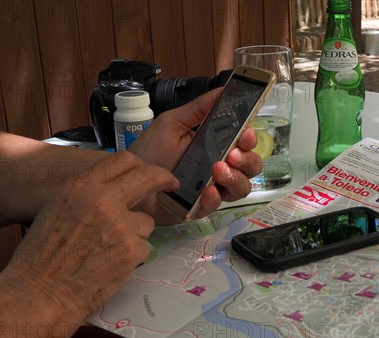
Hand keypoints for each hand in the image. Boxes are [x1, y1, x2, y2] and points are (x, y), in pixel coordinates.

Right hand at [0, 151, 178, 318]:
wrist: (40, 292)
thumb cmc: (42, 256)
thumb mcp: (58, 209)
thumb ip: (89, 195)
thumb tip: (115, 189)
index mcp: (82, 187)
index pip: (123, 160)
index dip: (141, 165)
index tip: (151, 172)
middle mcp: (103, 200)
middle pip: (147, 177)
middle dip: (163, 178)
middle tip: (170, 183)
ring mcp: (121, 225)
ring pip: (146, 221)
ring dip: (135, 233)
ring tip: (107, 251)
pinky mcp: (132, 249)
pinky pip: (143, 247)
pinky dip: (132, 256)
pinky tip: (110, 265)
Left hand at [129, 89, 262, 223]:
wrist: (127, 179)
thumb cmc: (149, 151)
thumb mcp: (172, 123)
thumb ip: (198, 108)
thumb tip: (223, 89)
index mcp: (216, 144)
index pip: (244, 142)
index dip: (250, 138)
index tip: (245, 134)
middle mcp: (220, 166)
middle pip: (251, 166)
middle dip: (247, 160)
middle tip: (232, 155)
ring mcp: (213, 188)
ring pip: (241, 188)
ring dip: (234, 178)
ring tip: (217, 170)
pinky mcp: (201, 207)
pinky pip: (218, 205)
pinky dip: (215, 198)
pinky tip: (206, 190)